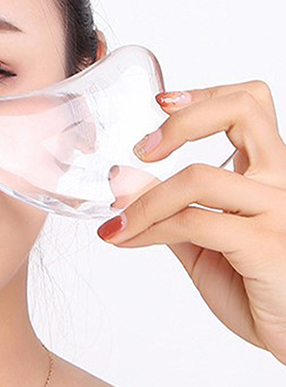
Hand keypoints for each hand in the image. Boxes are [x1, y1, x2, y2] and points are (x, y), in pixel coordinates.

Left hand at [96, 81, 285, 364]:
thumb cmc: (257, 290)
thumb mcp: (205, 245)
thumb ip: (169, 210)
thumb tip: (119, 177)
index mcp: (269, 174)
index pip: (248, 105)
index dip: (203, 95)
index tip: (160, 103)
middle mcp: (280, 182)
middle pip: (243, 110)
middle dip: (182, 120)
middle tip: (143, 148)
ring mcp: (277, 211)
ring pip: (199, 176)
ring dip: (144, 199)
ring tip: (116, 222)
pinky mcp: (265, 245)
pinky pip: (193, 222)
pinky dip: (148, 228)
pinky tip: (126, 239)